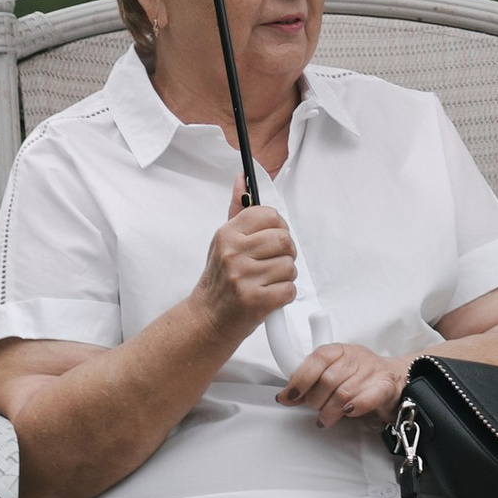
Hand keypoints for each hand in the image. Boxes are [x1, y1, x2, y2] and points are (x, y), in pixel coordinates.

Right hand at [188, 168, 298, 352]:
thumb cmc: (220, 280)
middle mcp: (233, 253)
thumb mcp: (224, 242)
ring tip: (267, 281)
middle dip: (286, 253)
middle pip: (284, 240)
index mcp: (227, 234)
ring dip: (285, 276)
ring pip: (289, 266)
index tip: (272, 238)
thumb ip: (236, 209)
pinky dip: (285, 295)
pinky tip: (269, 296)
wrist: (207, 319)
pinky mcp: (255, 301)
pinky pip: (289, 289)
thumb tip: (242, 178)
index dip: (278, 227)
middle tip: (273, 263)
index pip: (268, 215)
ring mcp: (243, 278)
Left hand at [277, 342, 410, 429]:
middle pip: (328, 379)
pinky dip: (355, 407)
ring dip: (330, 411)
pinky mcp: (387, 387)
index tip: (289, 395)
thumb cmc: (360, 379)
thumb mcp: (334, 374)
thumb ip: (310, 384)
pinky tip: (348, 413)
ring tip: (325, 419)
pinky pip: (368, 397)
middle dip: (315, 400)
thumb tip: (285, 396)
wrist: (397, 379)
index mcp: (341, 351)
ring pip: (343, 393)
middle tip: (314, 409)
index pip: (318, 358)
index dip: (301, 378)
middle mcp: (357, 358)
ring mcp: (373, 372)